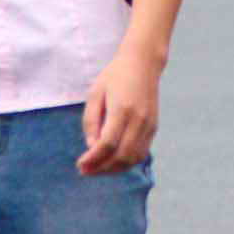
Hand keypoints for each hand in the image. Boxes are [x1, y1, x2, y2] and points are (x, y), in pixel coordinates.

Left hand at [78, 48, 162, 175]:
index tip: (80, 165)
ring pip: (133, 158)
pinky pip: (141, 153)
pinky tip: (112, 161)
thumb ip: (91, 121)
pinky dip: (126, 162)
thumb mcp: (95, 93)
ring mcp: (149, 124)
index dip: (93, 159)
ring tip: (97, 169)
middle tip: (85, 171)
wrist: (143, 63)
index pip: (108, 144)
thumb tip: (91, 147)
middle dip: (102, 168)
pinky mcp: (153, 127)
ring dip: (114, 169)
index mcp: (122, 109)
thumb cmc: (115, 76)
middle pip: (122, 156)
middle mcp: (139, 119)